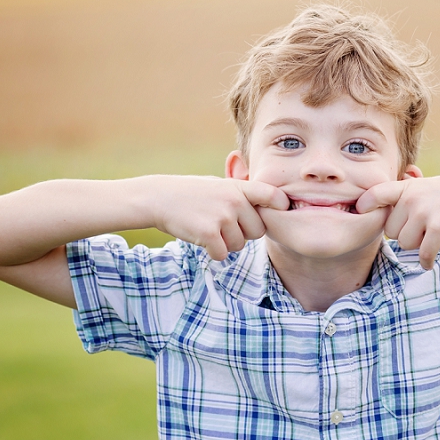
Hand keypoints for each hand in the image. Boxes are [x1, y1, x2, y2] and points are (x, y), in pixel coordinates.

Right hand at [152, 176, 289, 260]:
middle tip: (224, 226)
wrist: (158, 198)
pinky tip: (201, 239)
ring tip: (210, 229)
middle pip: (257, 231)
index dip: (281, 206)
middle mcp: (235, 201)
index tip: (280, 212)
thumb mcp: (220, 185)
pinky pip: (222, 254)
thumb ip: (243, 194)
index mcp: (239, 187)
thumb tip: (274, 202)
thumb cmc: (193, 193)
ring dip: (226, 244)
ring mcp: (222, 217)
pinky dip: (213, 252)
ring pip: (239, 245)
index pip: (274, 195)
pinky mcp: (209, 234)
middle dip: (244, 234)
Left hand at [356, 171, 439, 268]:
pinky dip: (426, 261)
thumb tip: (370, 209)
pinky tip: (429, 262)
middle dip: (404, 235)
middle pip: (390, 232)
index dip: (364, 208)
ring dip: (417, 246)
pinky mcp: (437, 228)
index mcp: (404, 187)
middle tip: (420, 229)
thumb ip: (401, 197)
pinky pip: (423, 254)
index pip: (372, 195)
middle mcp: (410, 199)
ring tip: (430, 236)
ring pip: (405, 244)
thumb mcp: (422, 186)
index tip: (364, 216)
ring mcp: (423, 213)